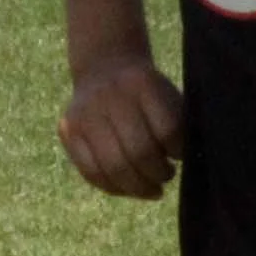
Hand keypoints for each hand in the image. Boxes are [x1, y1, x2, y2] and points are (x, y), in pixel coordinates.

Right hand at [59, 54, 185, 198]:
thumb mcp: (168, 95)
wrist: (104, 67)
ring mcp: (85, 114)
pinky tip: (129, 188)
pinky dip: (115, 187)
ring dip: (138, 187)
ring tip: (152, 188)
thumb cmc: (148, 93)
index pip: (168, 129)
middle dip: (158, 174)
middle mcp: (110, 95)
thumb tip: (187, 164)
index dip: (178, 151)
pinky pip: (91, 173)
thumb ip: (179, 125)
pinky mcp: (68, 130)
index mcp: (143, 83)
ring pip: (113, 167)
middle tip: (166, 175)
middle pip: (139, 151)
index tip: (180, 156)